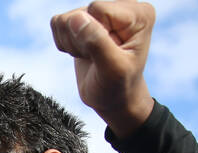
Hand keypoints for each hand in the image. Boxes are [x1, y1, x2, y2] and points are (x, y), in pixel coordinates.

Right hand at [50, 0, 155, 137]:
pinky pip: (58, 23)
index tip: (104, 55)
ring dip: (72, 44)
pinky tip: (82, 53)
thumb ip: (97, 42)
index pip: (96, 9)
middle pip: (80, 12)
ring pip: (66, 19)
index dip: (92, 35)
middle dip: (80, 41)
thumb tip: (75, 17)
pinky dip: (65, 43)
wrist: (112, 98)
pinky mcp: (84, 18)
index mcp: (139, 14)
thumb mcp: (112, 69)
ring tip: (91, 57)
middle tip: (96, 59)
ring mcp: (102, 12)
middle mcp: (122, 7)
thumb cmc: (118, 86)